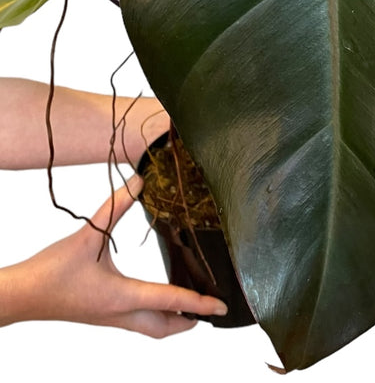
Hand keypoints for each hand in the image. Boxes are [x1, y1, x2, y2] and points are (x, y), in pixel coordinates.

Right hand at [0, 177, 227, 336]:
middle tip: (212, 305)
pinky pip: (139, 322)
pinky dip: (158, 314)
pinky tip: (161, 297)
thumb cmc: (51, 271)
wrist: (20, 296)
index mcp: (122, 297)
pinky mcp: (102, 315)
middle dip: (192, 319)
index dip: (199, 303)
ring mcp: (111, 318)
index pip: (170, 301)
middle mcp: (120, 313)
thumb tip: (140, 181)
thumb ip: (115, 207)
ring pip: (152, 328)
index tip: (221, 307)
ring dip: (175, 319)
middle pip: (165, 327)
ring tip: (195, 302)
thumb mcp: (87, 236)